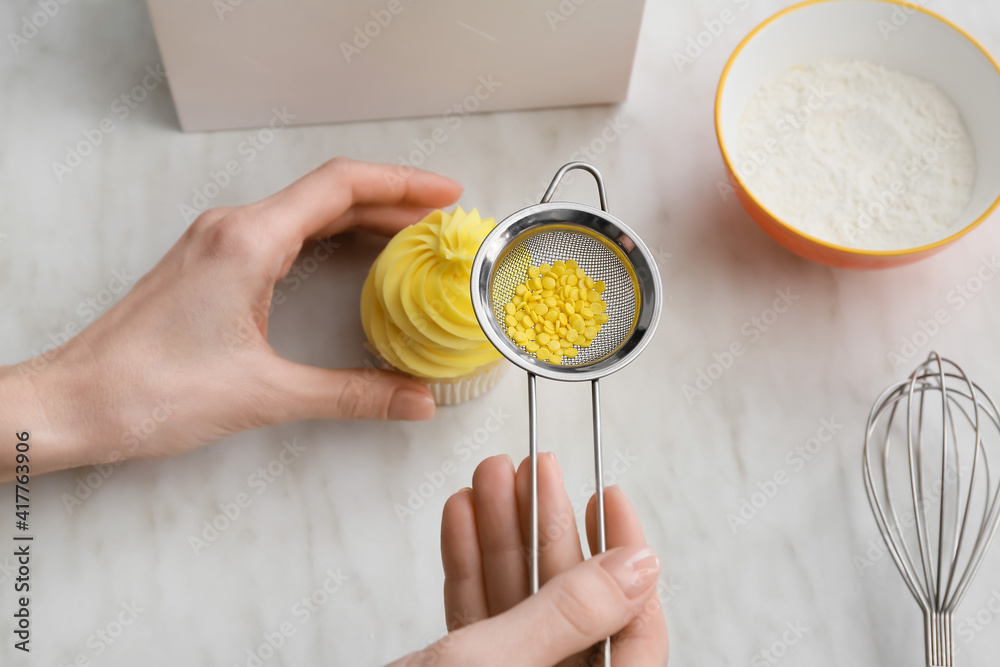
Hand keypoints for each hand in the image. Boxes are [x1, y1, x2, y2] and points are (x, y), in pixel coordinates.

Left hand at [0, 159, 462, 480]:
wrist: (75, 403)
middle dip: (393, 201)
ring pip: (306, 211)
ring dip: (362, 219)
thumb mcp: (265, 393)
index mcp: (248, 240)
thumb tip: (415, 401)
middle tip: (443, 223)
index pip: (341, 186)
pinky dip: (329, 238)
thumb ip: (351, 394)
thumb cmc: (150, 390)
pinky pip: (284, 233)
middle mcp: (233, 228)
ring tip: (412, 238)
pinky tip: (353, 260)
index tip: (448, 194)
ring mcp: (219, 243)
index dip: (403, 183)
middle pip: (330, 193)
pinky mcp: (212, 264)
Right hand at [392, 454, 668, 665]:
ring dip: (502, 538)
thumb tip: (639, 568)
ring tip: (490, 479)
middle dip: (547, 530)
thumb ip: (569, 616)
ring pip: (519, 608)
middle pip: (571, 609)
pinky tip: (463, 520)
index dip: (625, 560)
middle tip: (536, 471)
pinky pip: (477, 622)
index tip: (610, 499)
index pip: (636, 634)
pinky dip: (468, 569)